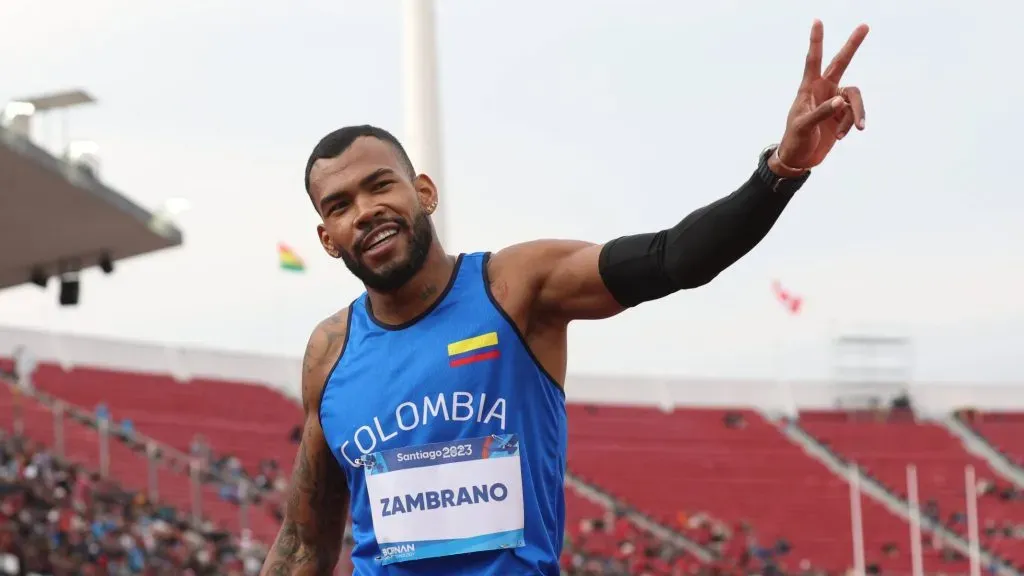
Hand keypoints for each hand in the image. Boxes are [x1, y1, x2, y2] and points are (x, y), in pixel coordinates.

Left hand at [775, 20, 868, 171]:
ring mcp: (835, 101)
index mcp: (808, 88)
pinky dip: (852, 124)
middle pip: (841, 63)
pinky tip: (841, 136)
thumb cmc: (795, 140)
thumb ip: (821, 112)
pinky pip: (855, 114)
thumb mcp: (804, 126)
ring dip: (856, 113)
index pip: (813, 60)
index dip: (816, 41)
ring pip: (855, 98)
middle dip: (852, 46)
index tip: (817, 21)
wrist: (799, 159)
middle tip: (864, 26)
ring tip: (852, 130)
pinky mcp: (843, 115)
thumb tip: (840, 101)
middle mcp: (824, 90)